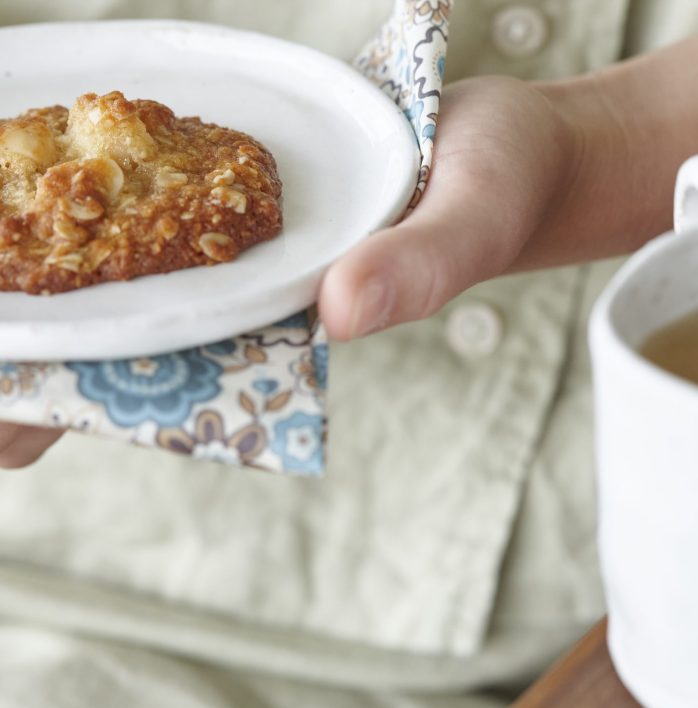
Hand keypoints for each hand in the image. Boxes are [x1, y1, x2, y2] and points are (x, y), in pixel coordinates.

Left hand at [0, 77, 576, 468]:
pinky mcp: (244, 198)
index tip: (9, 423)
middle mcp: (256, 298)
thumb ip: (417, 268)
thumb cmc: (500, 188)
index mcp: (292, 328)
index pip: (180, 378)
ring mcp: (245, 250)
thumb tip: (340, 313)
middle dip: (43, 362)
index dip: (91, 401)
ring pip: (134, 278)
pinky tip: (44, 200)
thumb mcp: (471, 222)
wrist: (498, 146)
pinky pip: (163, 208)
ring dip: (53, 289)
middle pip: (135, 338)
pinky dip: (97, 211)